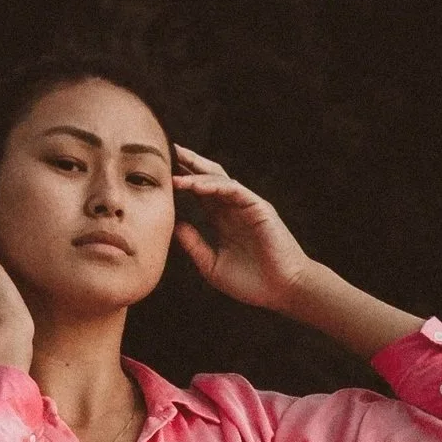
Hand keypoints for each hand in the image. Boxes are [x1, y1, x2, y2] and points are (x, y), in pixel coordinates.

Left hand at [172, 145, 315, 309]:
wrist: (281, 291)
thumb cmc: (251, 282)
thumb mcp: (212, 265)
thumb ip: (194, 245)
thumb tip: (174, 226)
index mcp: (222, 220)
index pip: (199, 193)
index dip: (182, 180)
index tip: (159, 172)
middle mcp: (233, 208)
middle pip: (208, 178)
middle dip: (189, 163)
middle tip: (169, 150)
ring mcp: (247, 206)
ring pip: (219, 179)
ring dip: (196, 173)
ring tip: (174, 170)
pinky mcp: (258, 207)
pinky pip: (234, 189)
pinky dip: (214, 185)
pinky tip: (195, 185)